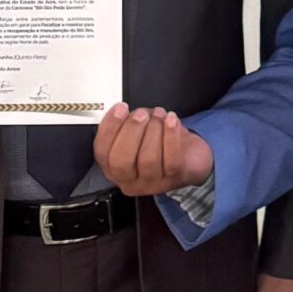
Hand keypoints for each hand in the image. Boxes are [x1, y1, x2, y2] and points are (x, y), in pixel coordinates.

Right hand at [91, 104, 213, 195]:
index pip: (102, 152)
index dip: (109, 128)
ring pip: (148, 160)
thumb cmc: (158, 142)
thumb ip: (125, 123)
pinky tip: (171, 120)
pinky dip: (171, 137)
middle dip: (130, 132)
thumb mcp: (137, 132)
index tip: (120, 108)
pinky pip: (171, 159)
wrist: (190, 157)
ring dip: (153, 130)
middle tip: (140, 114)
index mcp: (112, 168)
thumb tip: (123, 111)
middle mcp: (129, 180)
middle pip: (121, 161)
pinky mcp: (173, 179)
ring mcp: (152, 183)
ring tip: (159, 114)